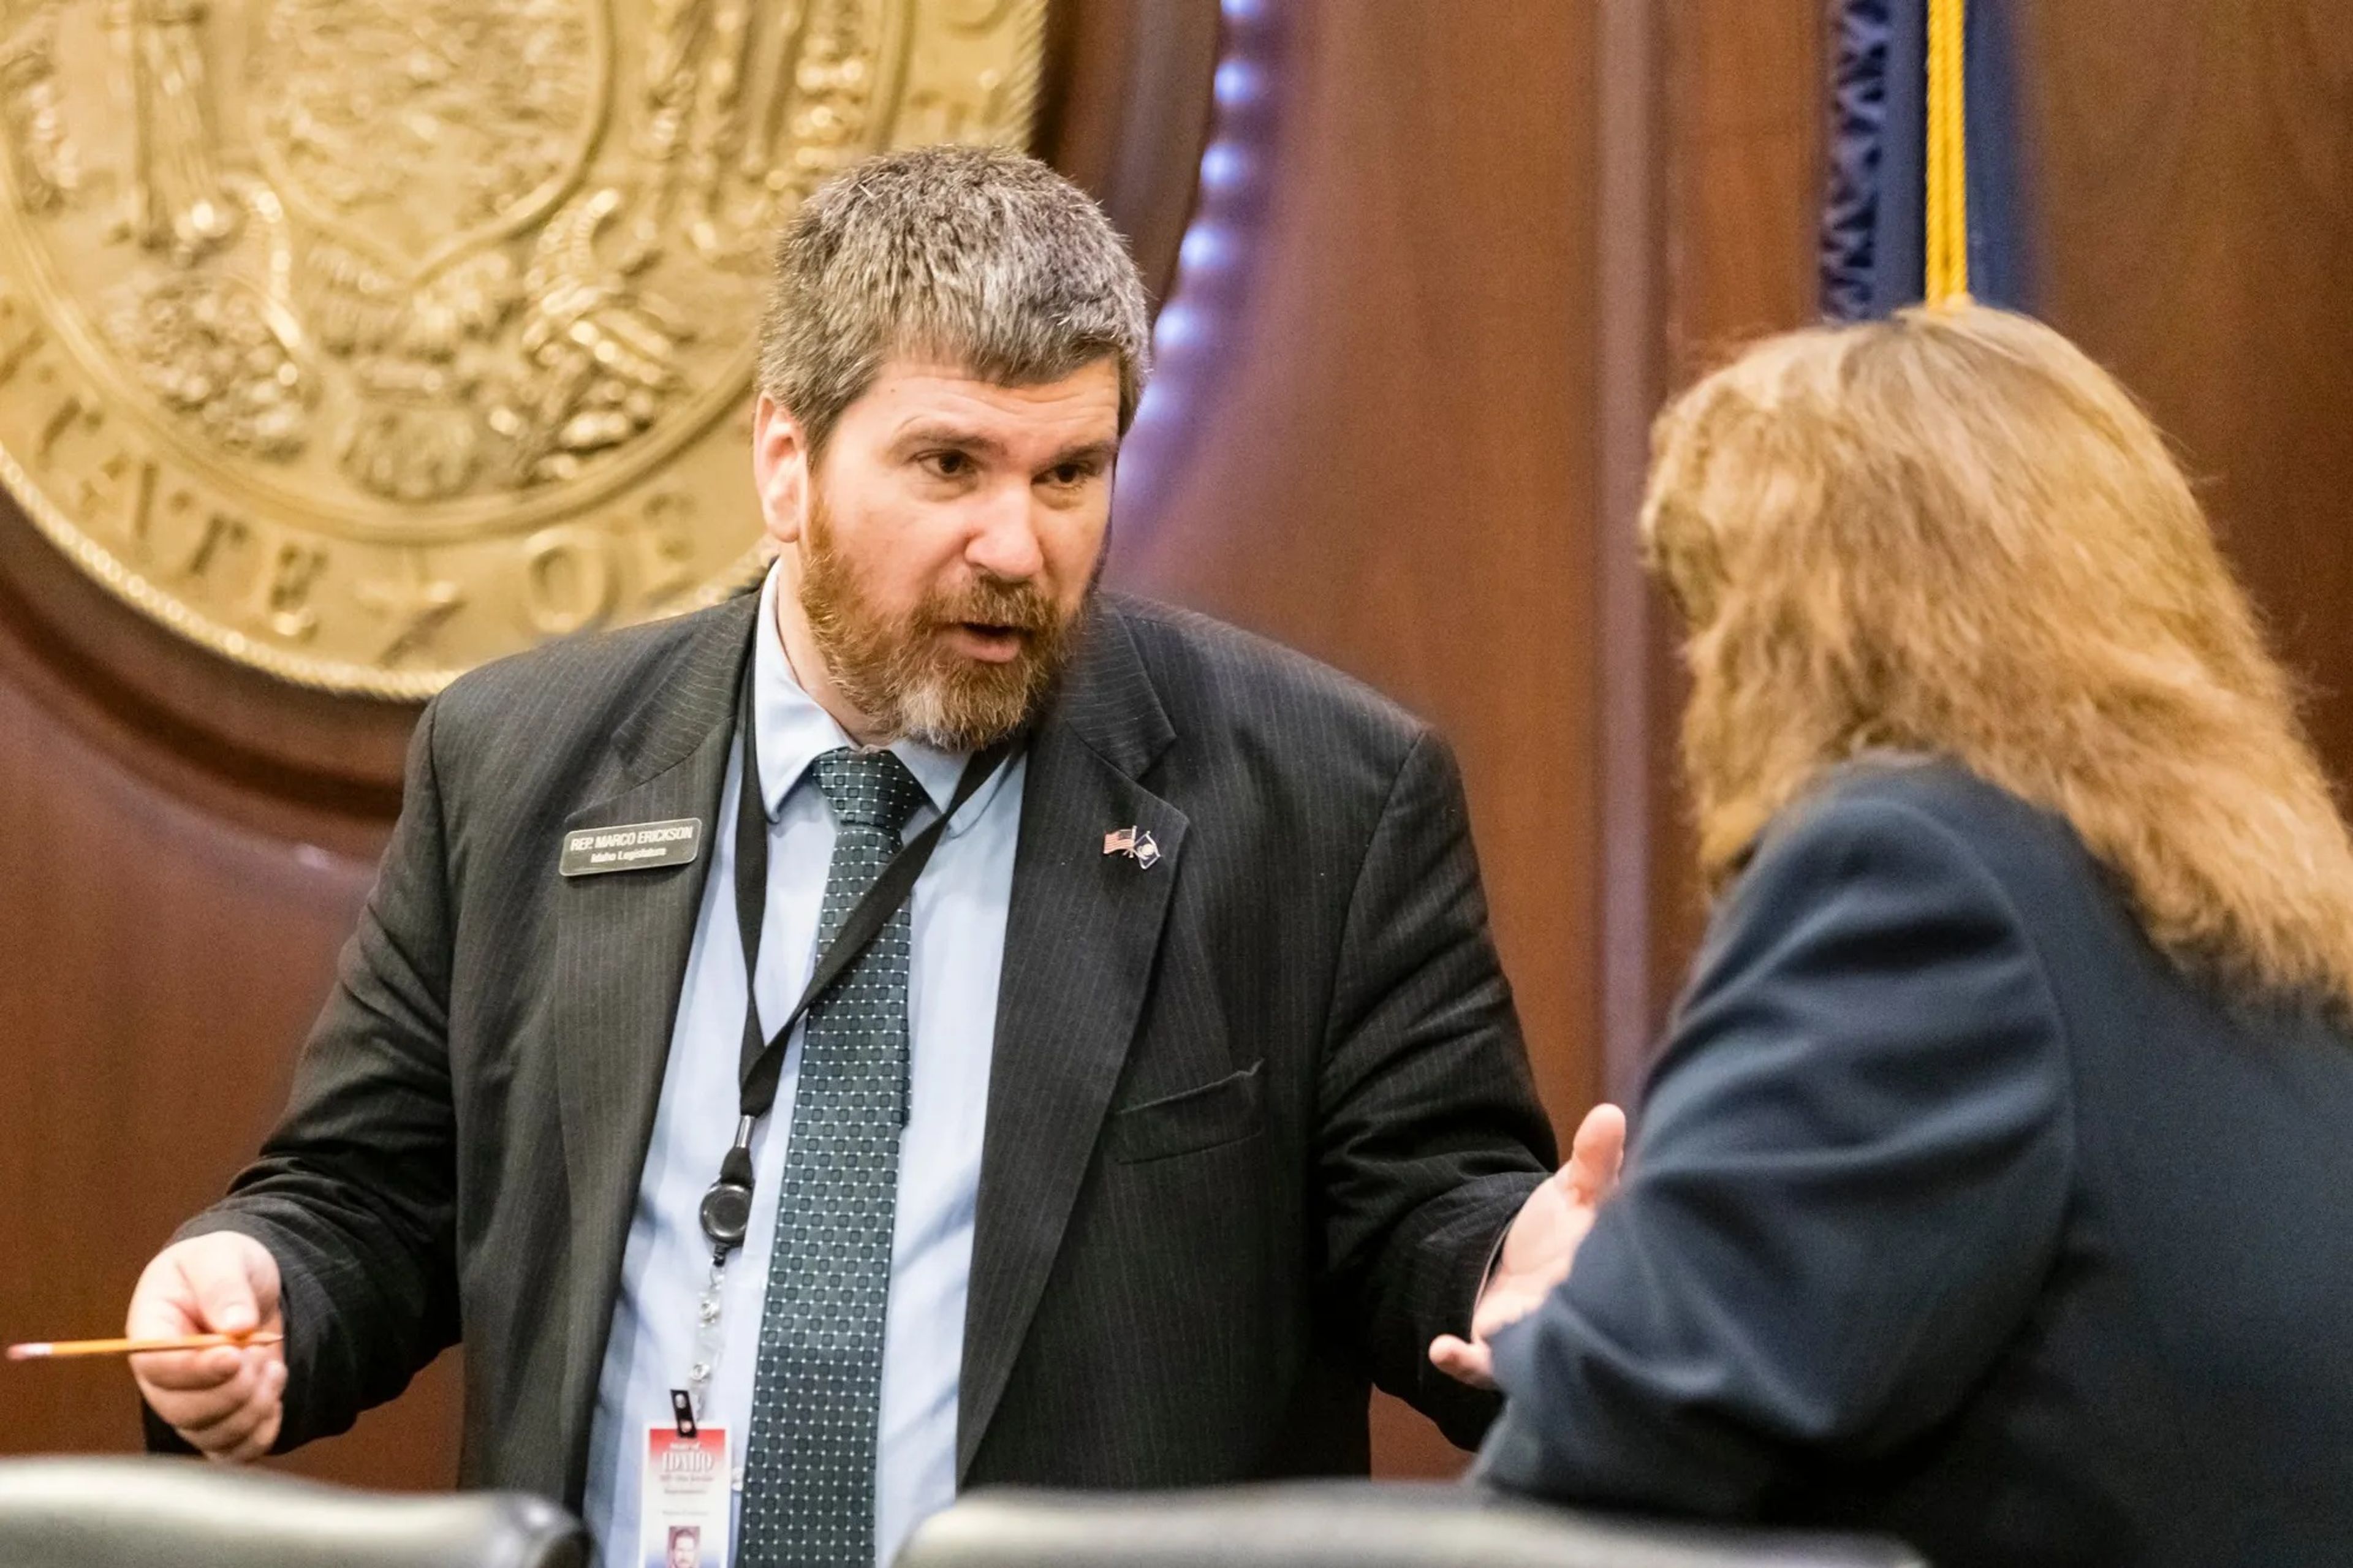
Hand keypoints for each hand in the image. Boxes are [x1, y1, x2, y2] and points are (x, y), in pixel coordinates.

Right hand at [126, 1233, 286, 1462]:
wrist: (246, 1283)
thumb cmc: (225, 1264)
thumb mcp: (224, 1256)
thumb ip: (225, 1285)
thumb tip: (236, 1326)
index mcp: (150, 1332)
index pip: (155, 1368)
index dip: (194, 1370)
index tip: (234, 1354)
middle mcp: (164, 1377)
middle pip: (180, 1412)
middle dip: (231, 1392)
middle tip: (258, 1358)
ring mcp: (190, 1403)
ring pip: (210, 1436)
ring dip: (252, 1409)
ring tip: (271, 1367)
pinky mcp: (220, 1419)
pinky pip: (233, 1451)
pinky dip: (262, 1432)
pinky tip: (274, 1392)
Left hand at [1430, 1102, 1625, 1389]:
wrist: (1529, 1267)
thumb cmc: (1566, 1232)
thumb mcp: (1580, 1191)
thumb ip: (1595, 1159)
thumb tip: (1609, 1114)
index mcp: (1601, 1273)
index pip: (1612, 1276)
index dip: (1611, 1269)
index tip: (1598, 1243)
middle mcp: (1573, 1312)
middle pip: (1575, 1324)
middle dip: (1566, 1316)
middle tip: (1551, 1294)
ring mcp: (1536, 1336)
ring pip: (1532, 1354)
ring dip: (1515, 1347)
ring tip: (1493, 1332)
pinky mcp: (1499, 1352)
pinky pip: (1483, 1367)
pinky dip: (1463, 1361)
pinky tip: (1441, 1348)